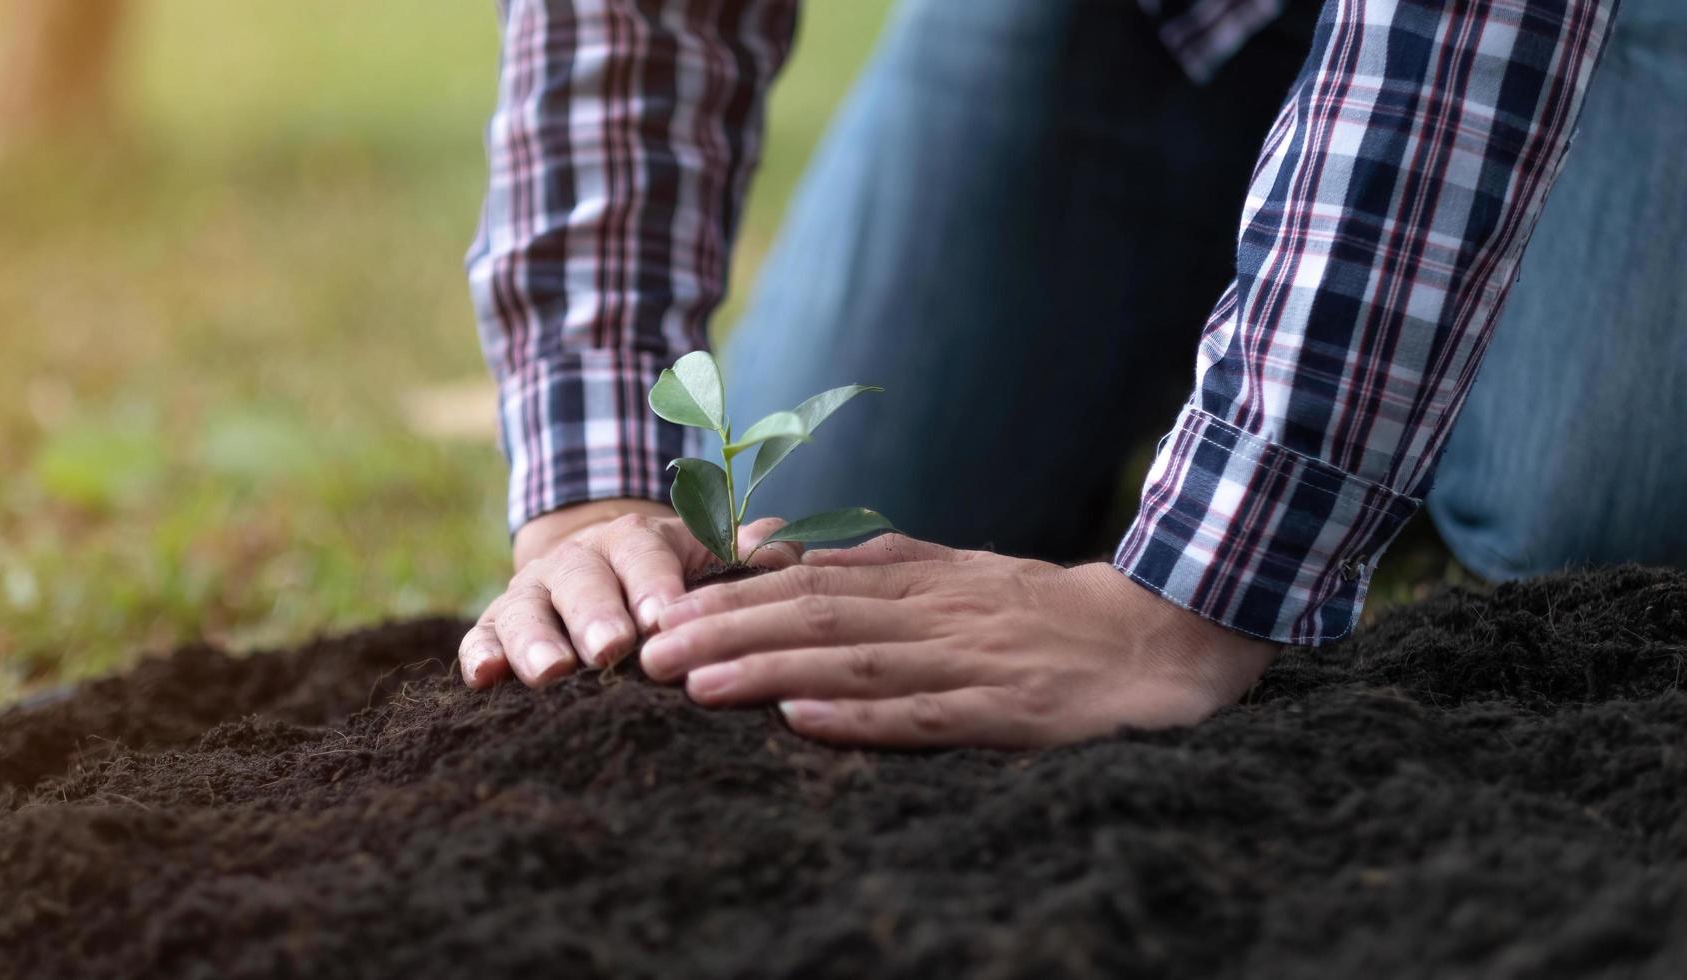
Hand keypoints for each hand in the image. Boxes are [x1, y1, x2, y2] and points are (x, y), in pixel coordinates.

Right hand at [460, 499, 801, 688]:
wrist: (598, 576)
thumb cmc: (669, 581)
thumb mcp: (707, 561)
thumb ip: (745, 557)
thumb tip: (785, 546)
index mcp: (632, 540)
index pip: (643, 555)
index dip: (652, 585)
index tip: (663, 619)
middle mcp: (577, 561)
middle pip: (581, 580)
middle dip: (595, 614)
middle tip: (611, 650)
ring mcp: (531, 594)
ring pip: (526, 610)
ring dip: (536, 640)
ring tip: (552, 673)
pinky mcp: (495, 629)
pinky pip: (480, 639)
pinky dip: (478, 656)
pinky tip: (483, 680)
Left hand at [636, 534, 1275, 747]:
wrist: (1168, 635)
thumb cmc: (1047, 611)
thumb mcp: (953, 572)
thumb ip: (866, 560)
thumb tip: (769, 546)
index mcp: (920, 584)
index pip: (806, 587)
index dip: (727, 600)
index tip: (658, 612)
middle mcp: (936, 617)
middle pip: (815, 619)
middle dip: (724, 634)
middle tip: (648, 654)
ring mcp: (972, 664)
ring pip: (856, 663)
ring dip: (770, 672)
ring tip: (697, 684)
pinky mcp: (1011, 715)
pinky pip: (929, 717)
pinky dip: (864, 719)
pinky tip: (804, 724)